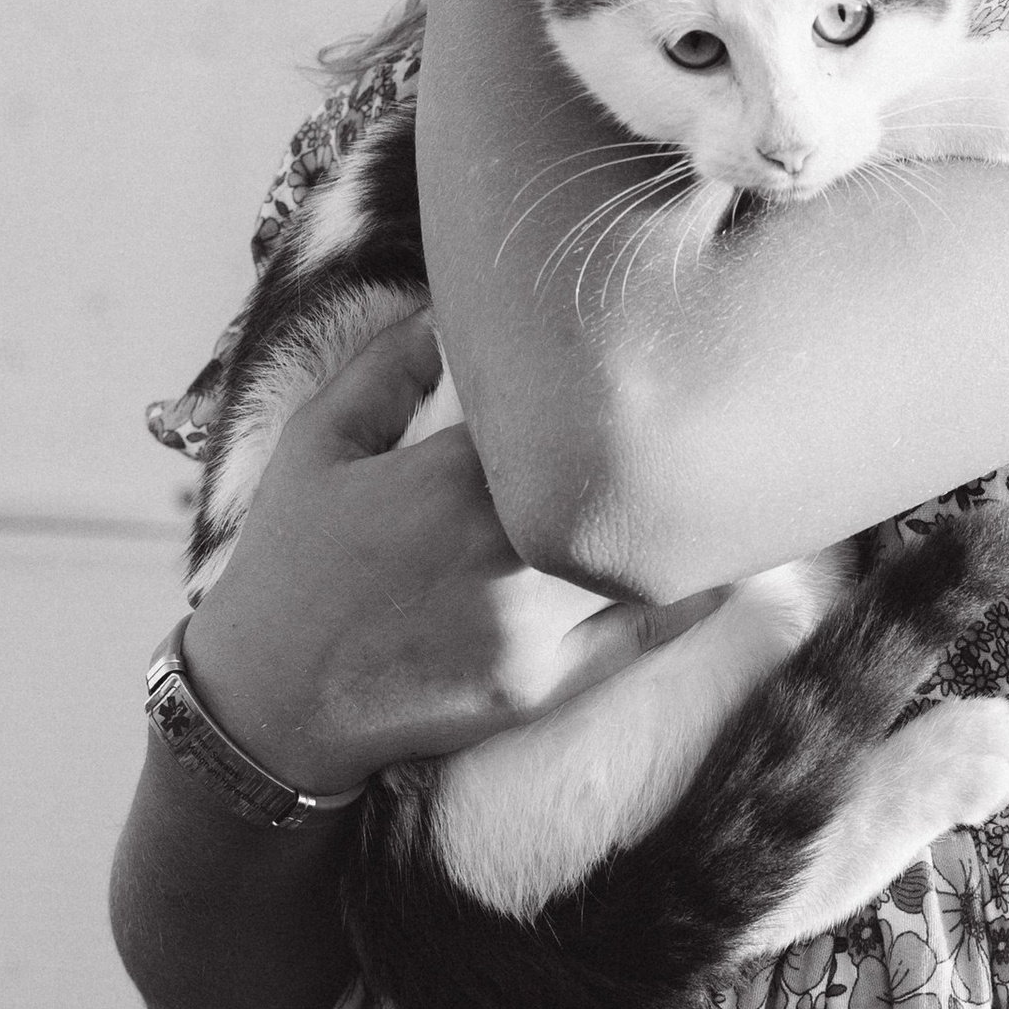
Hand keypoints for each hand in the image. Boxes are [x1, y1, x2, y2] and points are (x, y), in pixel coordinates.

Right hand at [179, 312, 726, 798]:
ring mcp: (526, 628)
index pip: (558, 407)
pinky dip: (693, 596)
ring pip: (641, 557)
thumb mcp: (318, 444)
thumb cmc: (291, 562)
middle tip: (713, 396)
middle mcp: (496, 552)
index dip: (600, 378)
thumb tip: (455, 305)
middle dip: (661, 438)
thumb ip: (388, 365)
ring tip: (740, 468)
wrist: (268, 704)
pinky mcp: (543, 688)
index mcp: (447, 477)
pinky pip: (642, 636)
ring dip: (686, 514)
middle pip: (617, 478)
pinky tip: (728, 558)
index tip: (633, 347)